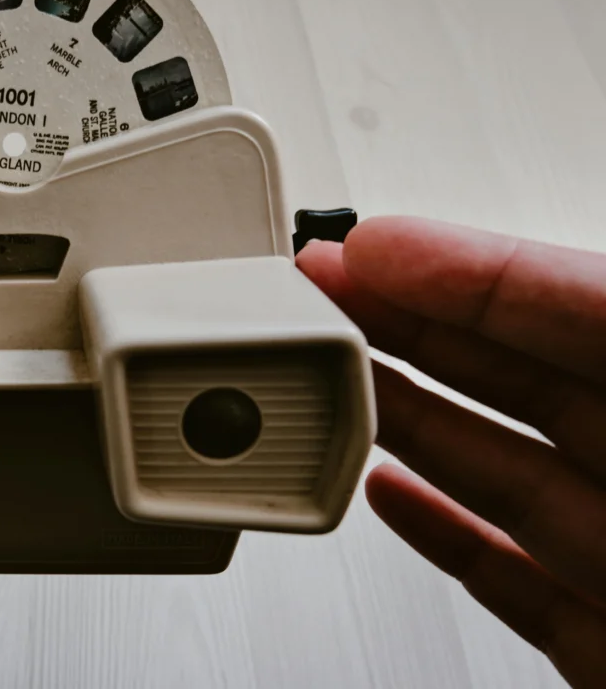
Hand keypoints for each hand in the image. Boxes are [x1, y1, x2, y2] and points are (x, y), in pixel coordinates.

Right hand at [298, 216, 605, 687]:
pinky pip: (505, 572)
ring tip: (318, 367)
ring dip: (399, 412)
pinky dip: (436, 527)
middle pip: (517, 375)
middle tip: (314, 288)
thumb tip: (484, 307)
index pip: (575, 305)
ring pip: (495, 466)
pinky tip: (384, 488)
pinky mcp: (604, 641)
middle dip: (405, 321)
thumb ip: (597, 326)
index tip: (365, 249)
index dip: (463, 270)